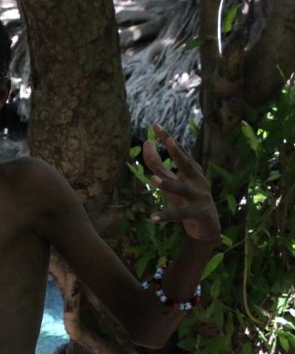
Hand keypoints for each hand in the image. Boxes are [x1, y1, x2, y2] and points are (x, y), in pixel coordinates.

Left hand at [142, 125, 220, 241]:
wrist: (207, 228)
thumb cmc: (186, 200)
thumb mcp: (170, 182)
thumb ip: (158, 165)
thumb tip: (147, 142)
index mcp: (192, 171)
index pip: (179, 152)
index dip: (168, 139)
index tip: (156, 125)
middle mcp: (198, 180)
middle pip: (186, 164)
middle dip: (177, 152)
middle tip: (169, 140)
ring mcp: (200, 196)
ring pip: (182, 189)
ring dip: (168, 184)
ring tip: (152, 179)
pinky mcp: (199, 213)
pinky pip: (180, 215)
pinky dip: (166, 215)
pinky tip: (152, 217)